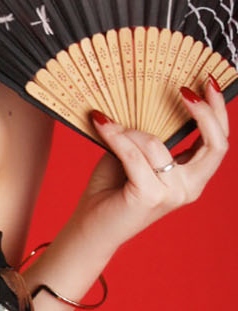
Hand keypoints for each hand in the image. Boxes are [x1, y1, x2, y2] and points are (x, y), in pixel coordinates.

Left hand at [75, 80, 229, 251]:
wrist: (91, 228)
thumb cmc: (113, 189)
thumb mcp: (138, 156)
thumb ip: (152, 135)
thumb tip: (150, 99)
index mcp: (192, 178)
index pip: (219, 142)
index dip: (218, 111)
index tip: (207, 82)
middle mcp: (189, 188)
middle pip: (215, 144)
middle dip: (204, 112)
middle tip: (183, 89)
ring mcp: (172, 194)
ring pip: (157, 145)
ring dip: (130, 131)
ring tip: (108, 125)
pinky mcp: (149, 196)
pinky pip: (133, 154)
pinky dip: (116, 136)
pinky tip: (101, 123)